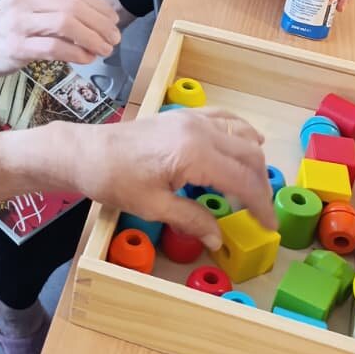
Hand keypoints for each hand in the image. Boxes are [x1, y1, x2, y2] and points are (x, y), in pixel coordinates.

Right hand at [0, 0, 121, 74]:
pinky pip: (55, 47)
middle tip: (113, 39)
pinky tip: (86, 59)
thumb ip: (58, 7)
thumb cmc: (6, 26)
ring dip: (92, 38)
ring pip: (67, 24)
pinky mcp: (17, 46)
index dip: (100, 7)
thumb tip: (99, 20)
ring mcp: (19, 23)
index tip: (113, 21)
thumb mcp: (30, 5)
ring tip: (104, 50)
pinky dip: (76, 53)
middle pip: (74, 7)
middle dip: (100, 24)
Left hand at [73, 106, 274, 244]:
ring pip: (242, 135)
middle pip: (249, 155)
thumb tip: (217, 238)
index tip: (269, 225)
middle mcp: (200, 129)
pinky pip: (225, 119)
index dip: (260, 204)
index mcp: (195, 152)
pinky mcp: (183, 115)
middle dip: (260, 184)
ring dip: (253, 160)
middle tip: (260, 211)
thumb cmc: (114, 179)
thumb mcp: (153, 206)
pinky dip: (241, 134)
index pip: (243, 180)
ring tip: (252, 187)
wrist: (85, 152)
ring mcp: (192, 118)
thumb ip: (191, 219)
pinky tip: (247, 145)